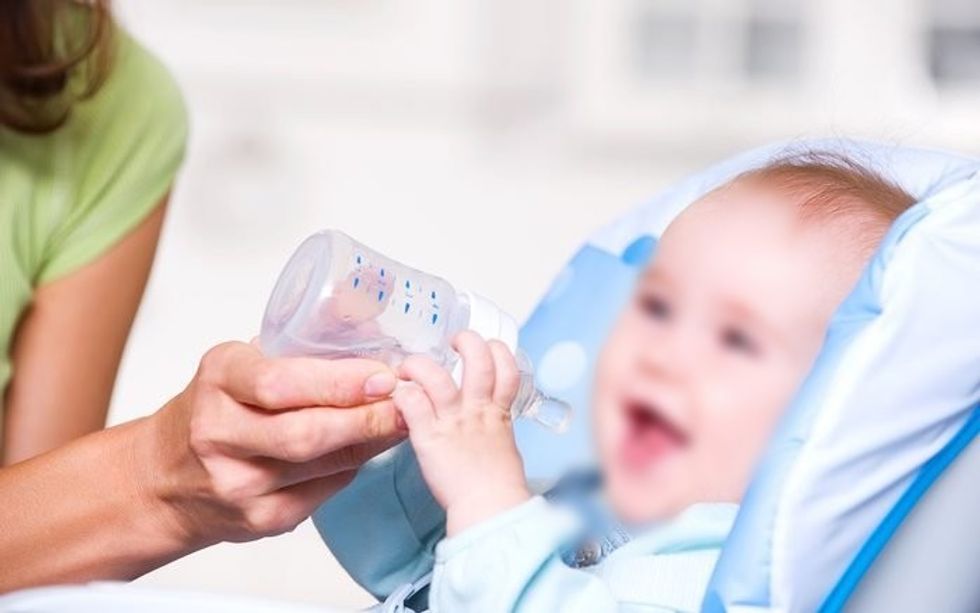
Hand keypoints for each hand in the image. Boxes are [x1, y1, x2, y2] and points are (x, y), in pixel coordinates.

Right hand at [136, 341, 404, 548]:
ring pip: (323, 465)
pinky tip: (367, 447)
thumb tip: (372, 331)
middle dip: (368, 417)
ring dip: (371, 441)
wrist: (164, 478)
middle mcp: (221, 435)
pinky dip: (354, 467)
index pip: (280, 383)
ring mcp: (239, 483)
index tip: (383, 374)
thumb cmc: (213, 409)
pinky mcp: (261, 519)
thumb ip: (297, 349)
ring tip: (400, 419)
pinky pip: (326, 490)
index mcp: (218, 381)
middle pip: (306, 433)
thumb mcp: (240, 364)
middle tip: (406, 402)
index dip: (340, 381)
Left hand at [394, 331, 530, 536]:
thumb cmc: (497, 484)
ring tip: (410, 367)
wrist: (490, 507)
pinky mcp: (429, 437)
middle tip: (452, 343)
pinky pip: (412, 403)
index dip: (496, 350)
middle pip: (478, 358)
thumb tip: (487, 421)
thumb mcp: (503, 444)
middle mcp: (477, 409)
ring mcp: (453, 421)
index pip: (507, 366)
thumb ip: (493, 425)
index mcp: (498, 411)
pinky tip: (398, 395)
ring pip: (437, 376)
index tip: (484, 349)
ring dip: (419, 365)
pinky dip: (402, 393)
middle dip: (466, 341)